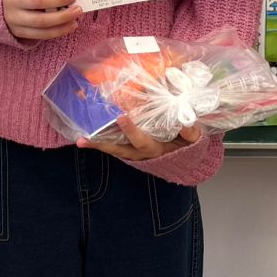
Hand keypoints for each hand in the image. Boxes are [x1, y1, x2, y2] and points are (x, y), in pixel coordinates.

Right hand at [3, 0, 80, 41]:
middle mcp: (12, 0)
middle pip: (38, 1)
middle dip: (59, 0)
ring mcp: (14, 18)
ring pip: (41, 21)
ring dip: (63, 18)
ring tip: (77, 13)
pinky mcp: (19, 32)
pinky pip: (42, 34)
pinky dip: (59, 31)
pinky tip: (71, 25)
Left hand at [79, 115, 202, 160]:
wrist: (189, 160)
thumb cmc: (190, 146)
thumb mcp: (196, 141)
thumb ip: (192, 134)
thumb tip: (186, 122)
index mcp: (157, 149)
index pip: (141, 140)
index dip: (131, 130)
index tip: (121, 116)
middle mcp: (142, 153)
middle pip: (119, 149)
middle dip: (103, 143)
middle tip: (85, 139)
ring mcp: (135, 153)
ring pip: (114, 149)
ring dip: (97, 145)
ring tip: (80, 140)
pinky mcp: (131, 150)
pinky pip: (115, 147)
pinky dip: (102, 143)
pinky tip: (87, 137)